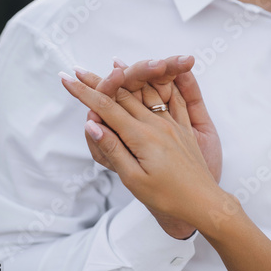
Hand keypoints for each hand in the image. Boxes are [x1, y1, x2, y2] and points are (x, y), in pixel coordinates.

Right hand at [60, 72, 225, 238]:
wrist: (204, 204)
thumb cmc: (168, 198)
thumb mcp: (134, 180)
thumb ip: (113, 149)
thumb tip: (92, 124)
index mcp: (142, 137)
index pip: (106, 109)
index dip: (84, 93)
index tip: (66, 80)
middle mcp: (157, 124)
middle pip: (121, 96)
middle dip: (97, 82)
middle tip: (78, 70)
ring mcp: (172, 124)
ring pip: (145, 93)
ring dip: (125, 79)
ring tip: (110, 66)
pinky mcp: (184, 128)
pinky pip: (172, 99)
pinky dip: (160, 84)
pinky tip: (156, 73)